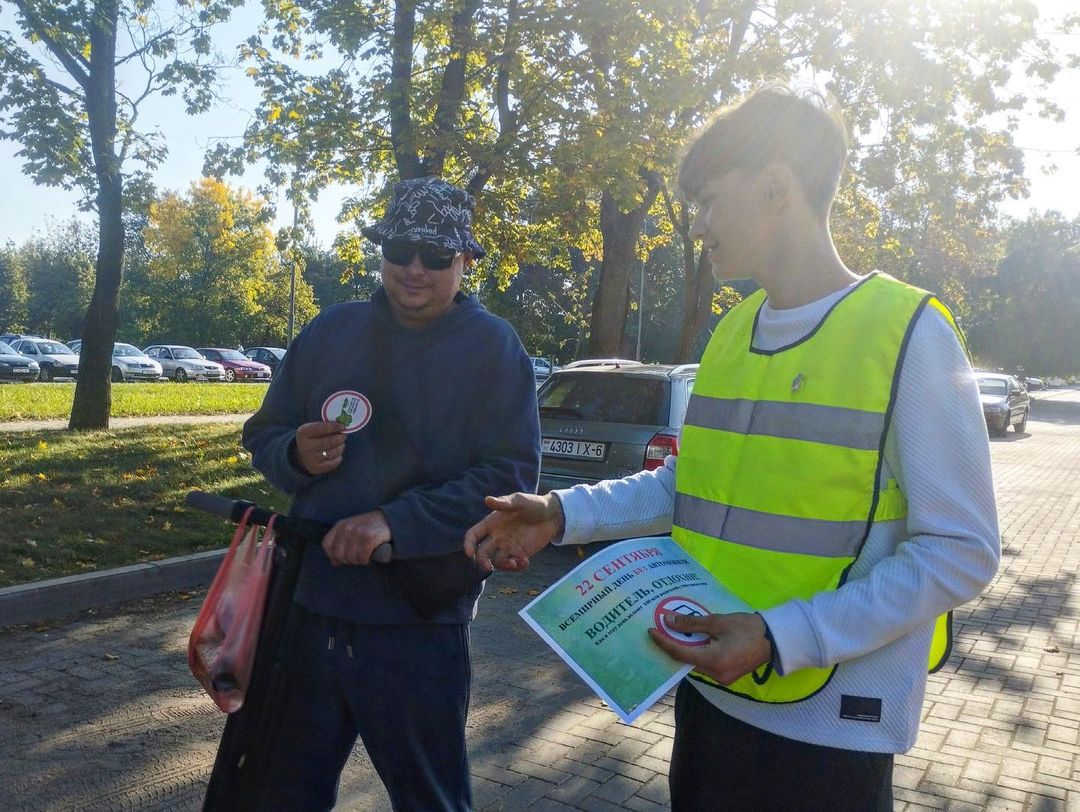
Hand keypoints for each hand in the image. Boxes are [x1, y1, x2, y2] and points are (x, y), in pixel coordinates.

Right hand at [295, 421, 345, 474]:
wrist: (301, 455)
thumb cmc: (312, 438)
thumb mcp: (313, 429)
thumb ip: (326, 426)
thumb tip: (343, 426)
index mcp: (303, 433)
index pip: (320, 428)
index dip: (333, 427)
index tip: (343, 426)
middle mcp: (305, 446)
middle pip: (329, 442)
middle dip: (340, 438)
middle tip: (344, 435)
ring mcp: (310, 459)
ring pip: (333, 453)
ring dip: (341, 447)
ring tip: (341, 444)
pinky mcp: (315, 468)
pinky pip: (333, 463)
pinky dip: (338, 458)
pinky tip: (338, 454)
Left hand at [322, 510, 391, 565]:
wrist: (390, 520)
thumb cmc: (369, 528)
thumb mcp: (352, 532)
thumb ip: (341, 544)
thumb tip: (334, 562)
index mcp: (340, 525)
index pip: (326, 545)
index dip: (333, 555)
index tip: (343, 558)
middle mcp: (347, 527)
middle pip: (338, 554)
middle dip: (348, 560)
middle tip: (357, 557)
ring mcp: (358, 532)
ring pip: (351, 558)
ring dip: (359, 561)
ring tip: (365, 555)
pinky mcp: (369, 537)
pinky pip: (362, 557)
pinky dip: (366, 560)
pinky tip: (370, 555)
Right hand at [464, 493, 564, 572]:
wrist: (552, 515)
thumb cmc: (533, 504)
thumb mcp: (520, 501)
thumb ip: (505, 503)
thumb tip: (487, 499)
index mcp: (492, 523)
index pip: (473, 535)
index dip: (468, 544)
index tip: (469, 554)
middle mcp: (497, 536)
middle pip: (482, 552)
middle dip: (483, 561)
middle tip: (489, 567)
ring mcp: (508, 546)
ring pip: (497, 561)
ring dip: (504, 565)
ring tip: (516, 562)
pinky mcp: (520, 553)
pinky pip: (513, 564)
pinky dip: (517, 567)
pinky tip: (525, 562)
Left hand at [648, 611, 771, 684]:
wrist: (776, 639)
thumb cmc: (749, 628)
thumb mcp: (718, 621)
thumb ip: (692, 622)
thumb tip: (668, 621)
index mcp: (713, 662)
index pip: (680, 654)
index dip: (663, 643)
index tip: (651, 632)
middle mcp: (715, 675)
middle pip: (686, 661)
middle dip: (673, 645)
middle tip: (660, 631)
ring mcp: (722, 678)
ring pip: (696, 663)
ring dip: (686, 649)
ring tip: (674, 633)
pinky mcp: (727, 676)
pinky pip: (706, 665)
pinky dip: (697, 653)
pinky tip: (693, 640)